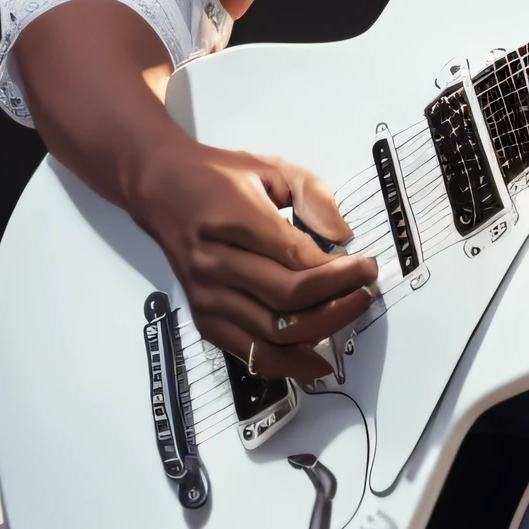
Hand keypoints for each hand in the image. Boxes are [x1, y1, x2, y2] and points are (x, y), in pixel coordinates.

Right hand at [128, 136, 378, 381]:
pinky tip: (313, 361)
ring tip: (350, 314)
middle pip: (287, 299)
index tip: (367, 267)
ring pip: (270, 333)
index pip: (296, 259)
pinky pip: (246, 352)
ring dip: (319, 331)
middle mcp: (216, 265)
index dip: (339, 270)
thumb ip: (313, 196)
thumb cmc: (219, 177)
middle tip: (366, 288)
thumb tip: (343, 237)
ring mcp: (207, 297)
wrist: (161, 189)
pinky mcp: (203, 319)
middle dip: (337, 299)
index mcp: (235, 221)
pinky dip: (283, 361)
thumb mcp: (272, 167)